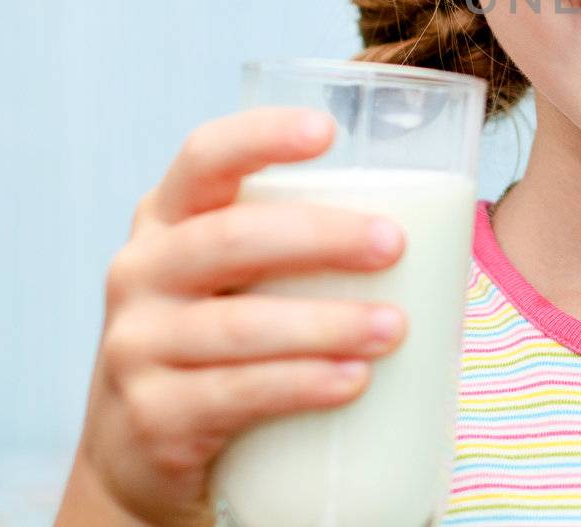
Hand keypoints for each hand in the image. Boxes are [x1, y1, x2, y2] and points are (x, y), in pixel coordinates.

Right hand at [75, 107, 408, 526]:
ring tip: (394, 328)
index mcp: (169, 217)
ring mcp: (136, 347)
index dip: (261, 137)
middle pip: (231, 239)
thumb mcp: (242, 275)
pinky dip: (301, 385)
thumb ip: (302, 240)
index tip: (329, 131)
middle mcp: (140, 272)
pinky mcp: (151, 418)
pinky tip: (351, 381)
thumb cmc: (229, 336)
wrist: (149, 448)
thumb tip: (443, 218)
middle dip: (321, 237)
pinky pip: (233, 395)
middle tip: (393, 244)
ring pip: (238, 326)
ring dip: (327, 325)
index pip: (205, 157)